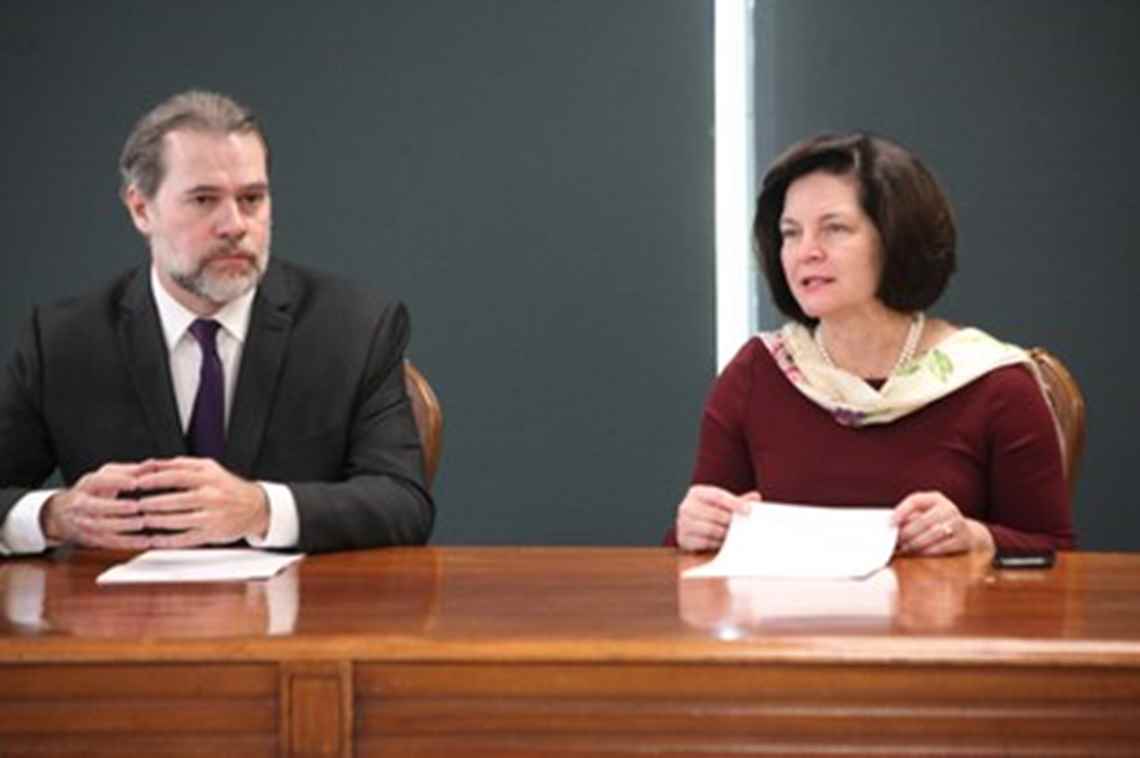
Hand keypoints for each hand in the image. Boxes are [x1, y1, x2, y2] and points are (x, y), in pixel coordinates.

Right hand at [40, 462, 155, 548]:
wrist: (63, 514)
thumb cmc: (94, 490)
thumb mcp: (108, 476)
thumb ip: (131, 471)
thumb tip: (153, 464)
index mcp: (87, 485)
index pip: (99, 481)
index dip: (117, 481)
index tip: (135, 482)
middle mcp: (82, 504)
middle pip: (95, 506)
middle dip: (116, 507)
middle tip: (137, 506)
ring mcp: (85, 523)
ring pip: (101, 526)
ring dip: (123, 526)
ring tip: (142, 523)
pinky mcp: (92, 539)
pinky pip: (109, 543)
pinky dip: (127, 543)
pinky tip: (145, 541)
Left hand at [128, 457, 269, 547]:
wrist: (256, 507)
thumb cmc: (227, 486)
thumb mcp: (209, 468)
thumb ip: (181, 464)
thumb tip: (151, 463)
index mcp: (209, 477)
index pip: (176, 476)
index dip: (154, 480)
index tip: (137, 483)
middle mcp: (212, 496)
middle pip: (175, 500)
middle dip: (152, 503)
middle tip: (136, 505)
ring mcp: (212, 516)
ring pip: (179, 521)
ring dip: (157, 521)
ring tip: (142, 520)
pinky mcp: (212, 534)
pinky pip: (186, 539)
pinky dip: (168, 541)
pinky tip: (155, 540)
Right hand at [675, 485, 760, 551]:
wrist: (691, 525)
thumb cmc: (709, 512)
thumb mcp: (721, 503)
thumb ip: (738, 501)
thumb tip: (756, 497)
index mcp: (697, 493)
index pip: (717, 496)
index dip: (734, 503)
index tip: (748, 510)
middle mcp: (686, 506)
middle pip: (714, 514)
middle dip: (730, 521)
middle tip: (742, 526)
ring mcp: (682, 523)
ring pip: (710, 529)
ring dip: (725, 534)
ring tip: (733, 534)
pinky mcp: (683, 538)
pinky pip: (704, 542)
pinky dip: (716, 543)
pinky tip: (722, 541)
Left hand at [892, 491, 993, 555]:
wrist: (966, 533)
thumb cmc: (936, 522)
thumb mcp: (924, 513)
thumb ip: (908, 516)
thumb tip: (889, 525)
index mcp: (935, 499)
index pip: (916, 500)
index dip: (902, 511)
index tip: (890, 522)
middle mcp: (948, 508)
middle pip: (924, 520)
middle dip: (907, 532)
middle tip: (896, 541)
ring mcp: (958, 523)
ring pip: (934, 534)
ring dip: (916, 543)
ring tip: (905, 548)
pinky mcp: (964, 539)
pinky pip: (943, 546)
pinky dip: (928, 550)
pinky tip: (918, 553)